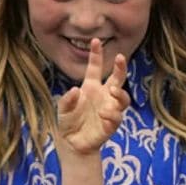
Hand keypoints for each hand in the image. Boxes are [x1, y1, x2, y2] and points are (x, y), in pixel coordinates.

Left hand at [56, 38, 129, 154]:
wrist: (72, 143)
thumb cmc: (69, 122)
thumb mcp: (62, 109)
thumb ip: (66, 100)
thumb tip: (75, 91)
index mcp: (91, 87)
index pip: (96, 68)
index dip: (96, 54)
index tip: (95, 41)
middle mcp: (104, 95)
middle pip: (118, 78)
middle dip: (121, 67)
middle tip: (120, 58)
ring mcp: (109, 109)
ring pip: (123, 98)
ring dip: (120, 93)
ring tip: (112, 91)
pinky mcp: (111, 124)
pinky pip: (116, 117)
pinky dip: (111, 114)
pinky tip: (102, 114)